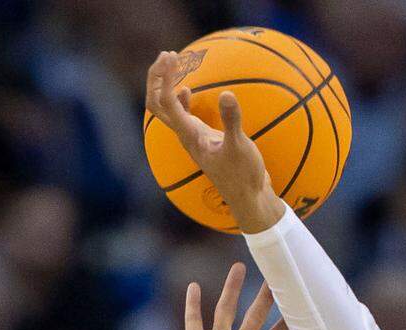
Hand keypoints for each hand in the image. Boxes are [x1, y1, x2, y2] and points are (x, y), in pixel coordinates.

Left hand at [146, 51, 284, 233]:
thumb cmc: (244, 176)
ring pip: (167, 110)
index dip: (166, 78)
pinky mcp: (202, 139)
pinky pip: (183, 116)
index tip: (173, 57)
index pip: (167, 103)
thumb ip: (232, 121)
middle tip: (167, 55)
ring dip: (166, 86)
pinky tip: (189, 89)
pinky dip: (181, 98)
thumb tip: (226, 94)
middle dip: (157, 78)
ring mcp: (192, 138)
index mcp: (189, 136)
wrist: (248, 198)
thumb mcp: (240, 147)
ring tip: (173, 63)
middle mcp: (185, 135)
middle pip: (157, 104)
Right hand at [162, 266, 299, 329]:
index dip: (291, 318)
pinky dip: (193, 303)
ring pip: (226, 308)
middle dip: (266, 295)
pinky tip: (195, 286)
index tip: (303, 298)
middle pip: (256, 313)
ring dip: (231, 288)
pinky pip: (193, 319)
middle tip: (277, 271)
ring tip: (239, 266)